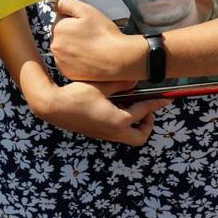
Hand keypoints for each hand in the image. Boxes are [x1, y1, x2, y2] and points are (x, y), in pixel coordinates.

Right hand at [32, 78, 169, 145]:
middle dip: (147, 125)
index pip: (143, 112)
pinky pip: (116, 132)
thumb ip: (120, 83)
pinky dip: (121, 123)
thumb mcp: (100, 86)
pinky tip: (113, 108)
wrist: (52, 107)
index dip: (155, 104)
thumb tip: (135, 80)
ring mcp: (104, 135)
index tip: (165, 100)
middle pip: (140, 136)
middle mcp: (114, 132)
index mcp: (119, 121)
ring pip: (128, 136)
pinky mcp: (96, 133)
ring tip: (129, 107)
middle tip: (145, 110)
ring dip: (133, 125)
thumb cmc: (75, 95)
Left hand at [51, 0, 143, 82]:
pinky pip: (69, 63)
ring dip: (73, 48)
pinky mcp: (68, 74)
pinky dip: (76, 61)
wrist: (119, 59)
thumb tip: (57, 6)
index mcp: (57, 29)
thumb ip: (67, 3)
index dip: (75, 21)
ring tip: (91, 48)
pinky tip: (89, 58)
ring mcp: (61, 62)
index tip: (87, 26)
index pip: (61, 20)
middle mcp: (55, 47)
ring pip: (65, 50)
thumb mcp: (87, 10)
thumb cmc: (104, 33)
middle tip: (91, 37)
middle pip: (62, 36)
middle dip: (72, 34)